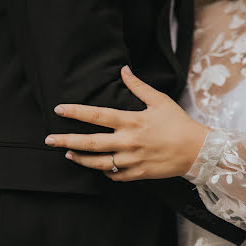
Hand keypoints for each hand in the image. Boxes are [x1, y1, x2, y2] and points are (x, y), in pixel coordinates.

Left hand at [45, 66, 209, 180]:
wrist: (197, 150)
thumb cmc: (179, 123)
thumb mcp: (160, 100)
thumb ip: (138, 86)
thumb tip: (123, 70)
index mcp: (131, 121)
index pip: (97, 116)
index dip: (75, 112)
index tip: (59, 110)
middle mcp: (127, 142)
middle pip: (90, 143)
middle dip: (66, 141)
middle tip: (49, 140)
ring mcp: (132, 160)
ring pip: (99, 163)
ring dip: (81, 159)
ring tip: (68, 155)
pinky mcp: (139, 174)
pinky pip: (116, 176)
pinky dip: (106, 172)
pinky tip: (100, 168)